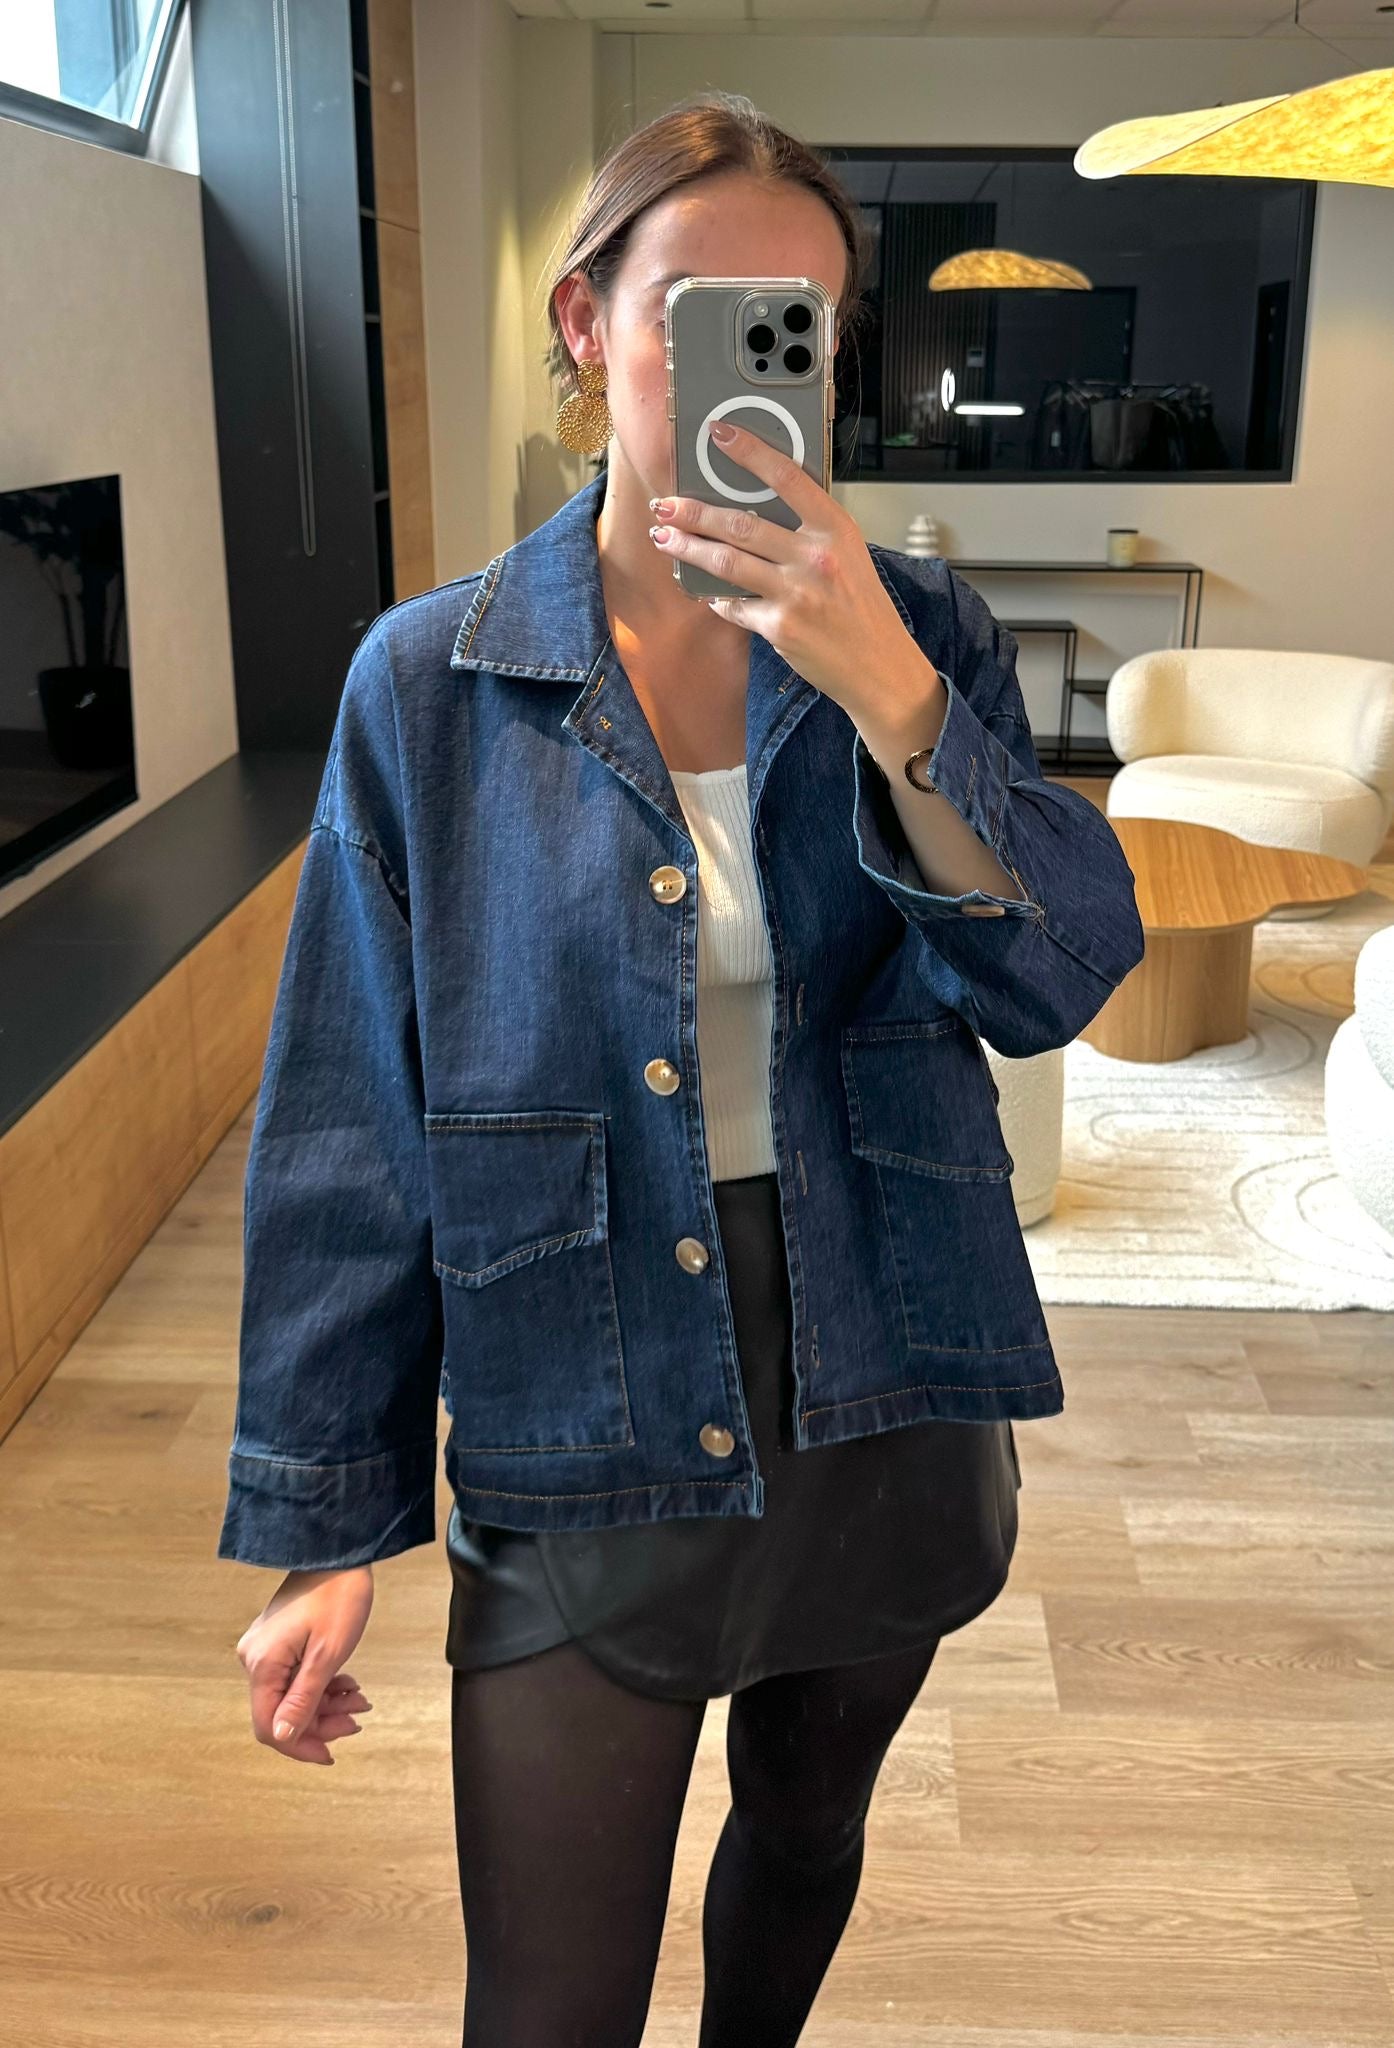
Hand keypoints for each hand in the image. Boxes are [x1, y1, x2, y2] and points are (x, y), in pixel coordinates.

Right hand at [235, 1565, 375, 1766]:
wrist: (339, 1552)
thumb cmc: (338, 1595)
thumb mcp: (328, 1654)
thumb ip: (304, 1698)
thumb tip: (282, 1735)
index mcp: (262, 1664)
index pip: (269, 1726)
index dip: (300, 1745)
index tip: (330, 1754)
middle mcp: (255, 1659)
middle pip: (281, 1712)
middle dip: (321, 1723)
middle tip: (356, 1719)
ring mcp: (264, 1650)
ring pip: (291, 1696)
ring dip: (326, 1705)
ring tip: (359, 1699)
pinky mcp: (277, 1642)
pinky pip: (294, 1678)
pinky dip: (321, 1686)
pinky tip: (347, 1684)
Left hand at [648, 419, 941, 735]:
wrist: (878, 664)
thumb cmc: (861, 607)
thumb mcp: (848, 553)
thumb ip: (810, 529)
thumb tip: (756, 507)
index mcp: (835, 528)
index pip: (787, 476)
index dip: (749, 451)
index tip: (718, 434)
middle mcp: (816, 557)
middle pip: (740, 523)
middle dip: (694, 512)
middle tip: (666, 504)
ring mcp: (796, 593)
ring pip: (726, 562)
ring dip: (688, 548)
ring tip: (664, 538)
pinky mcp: (779, 626)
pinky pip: (733, 605)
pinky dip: (715, 597)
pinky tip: (703, 591)